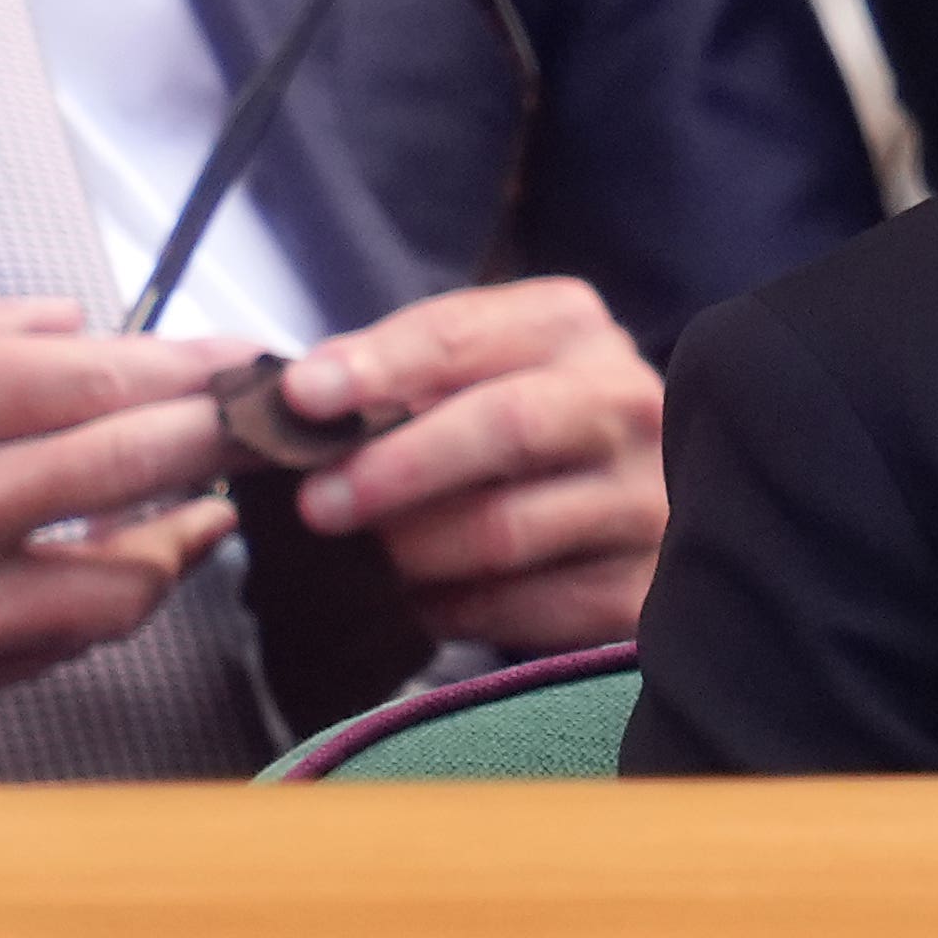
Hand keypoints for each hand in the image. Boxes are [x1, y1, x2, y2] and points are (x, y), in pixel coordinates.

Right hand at [0, 302, 249, 782]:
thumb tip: (81, 321)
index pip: (111, 377)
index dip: (200, 371)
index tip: (250, 362)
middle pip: (141, 464)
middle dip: (219, 442)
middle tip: (259, 428)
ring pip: (123, 580)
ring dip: (179, 541)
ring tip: (202, 511)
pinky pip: (62, 643)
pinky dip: (106, 605)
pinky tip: (123, 571)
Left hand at [276, 277, 665, 652]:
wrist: (620, 501)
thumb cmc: (511, 427)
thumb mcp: (467, 376)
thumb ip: (391, 380)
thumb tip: (295, 403)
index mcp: (569, 328)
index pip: (464, 335)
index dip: (379, 366)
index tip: (302, 396)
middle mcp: (624, 402)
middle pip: (507, 426)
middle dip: (398, 466)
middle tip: (315, 503)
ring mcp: (642, 498)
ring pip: (506, 529)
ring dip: (410, 551)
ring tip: (353, 563)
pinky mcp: (636, 589)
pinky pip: (520, 608)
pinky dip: (448, 609)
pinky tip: (412, 603)